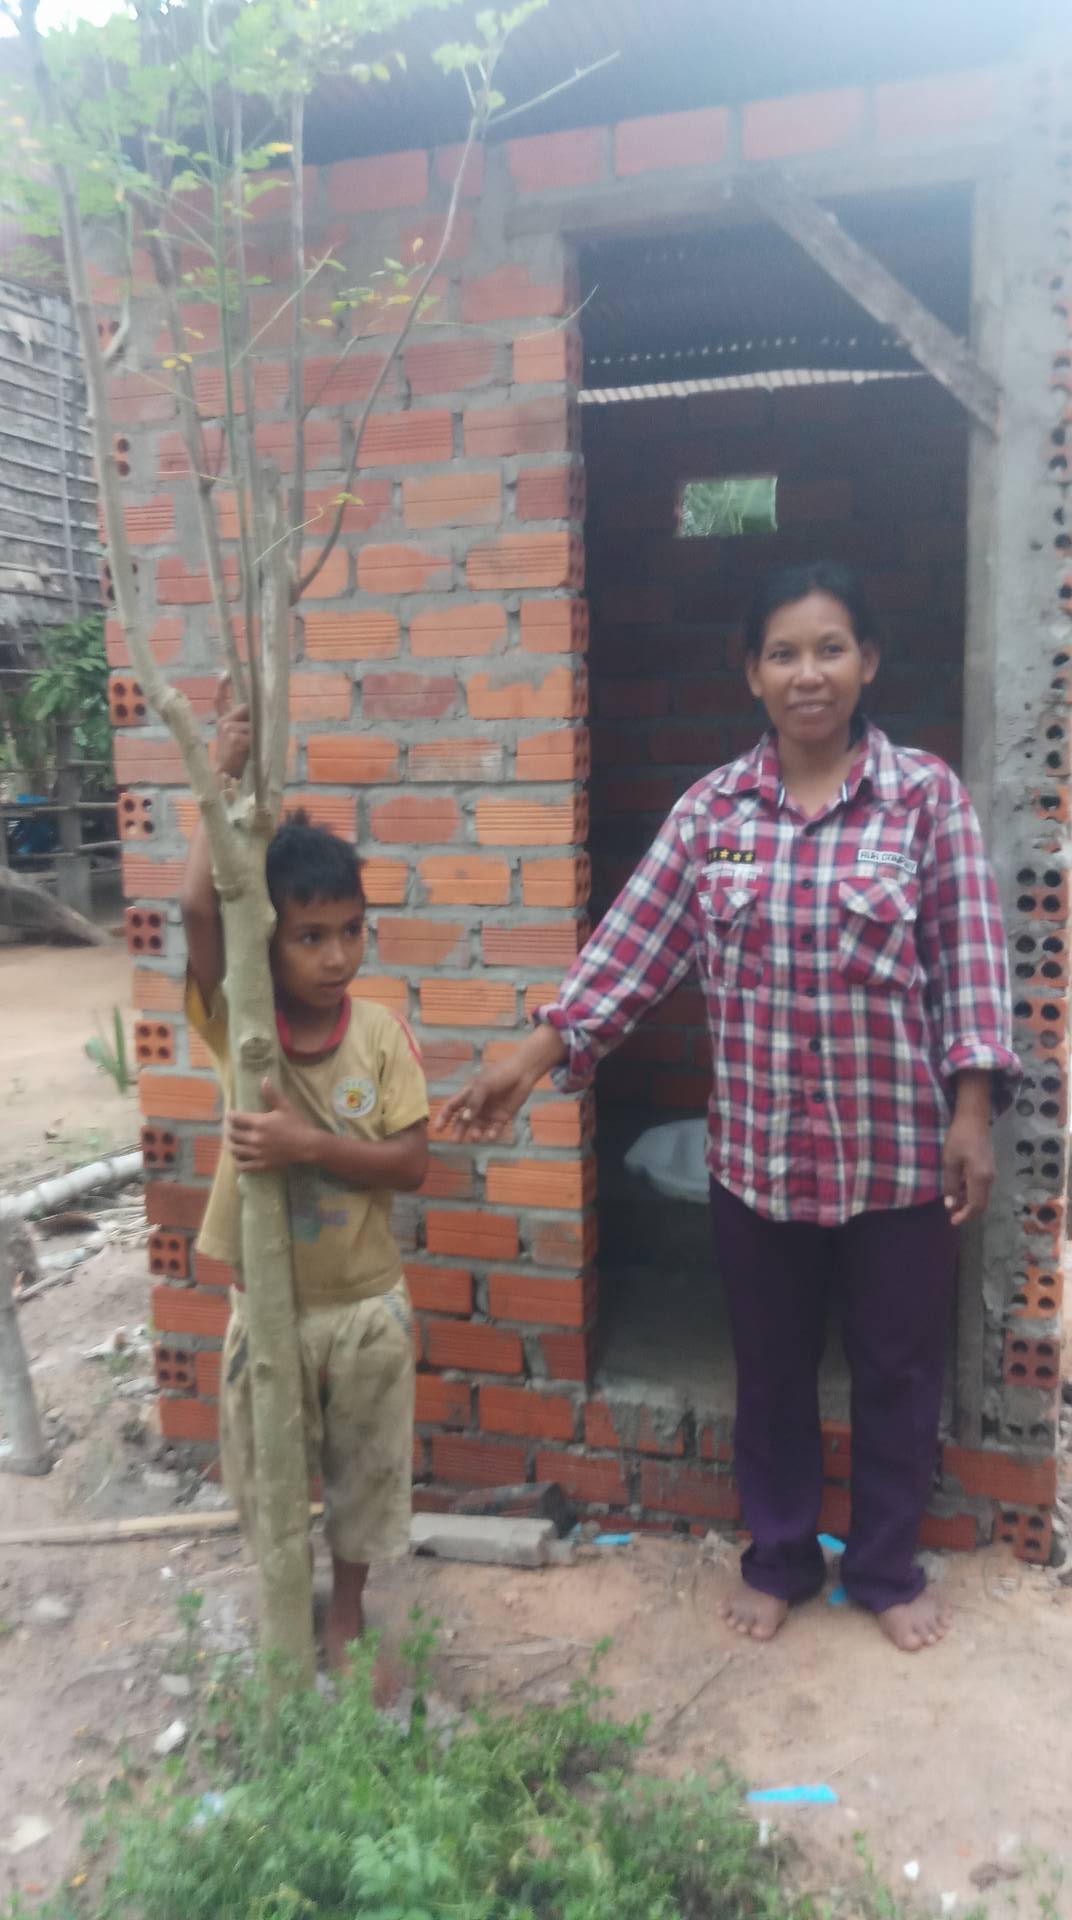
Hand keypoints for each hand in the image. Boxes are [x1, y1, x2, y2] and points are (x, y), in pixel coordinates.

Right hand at [213, 673, 250, 779]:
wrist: (224, 779)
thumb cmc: (236, 763)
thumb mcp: (241, 742)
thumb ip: (247, 728)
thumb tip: (263, 716)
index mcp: (223, 723)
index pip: (220, 701)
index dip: (222, 686)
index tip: (225, 673)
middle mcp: (223, 722)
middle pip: (247, 707)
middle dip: (255, 718)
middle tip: (253, 736)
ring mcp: (226, 727)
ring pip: (253, 722)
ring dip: (257, 735)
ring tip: (249, 751)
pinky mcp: (232, 736)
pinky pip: (253, 733)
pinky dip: (255, 742)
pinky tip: (247, 751)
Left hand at [227, 1079, 313, 1172]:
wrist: (308, 1145)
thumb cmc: (297, 1124)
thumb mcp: (285, 1107)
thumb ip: (272, 1094)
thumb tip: (264, 1079)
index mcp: (259, 1123)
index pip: (236, 1119)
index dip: (230, 1116)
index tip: (230, 1114)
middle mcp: (255, 1138)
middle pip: (232, 1134)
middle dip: (229, 1129)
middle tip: (230, 1127)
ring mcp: (257, 1153)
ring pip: (235, 1149)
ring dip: (231, 1144)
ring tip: (233, 1141)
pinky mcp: (261, 1164)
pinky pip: (242, 1166)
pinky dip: (237, 1162)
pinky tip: (238, 1157)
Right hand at [437, 1054, 537, 1142]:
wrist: (523, 1073)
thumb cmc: (500, 1075)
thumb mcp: (483, 1085)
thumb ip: (474, 1102)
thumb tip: (465, 1118)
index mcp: (468, 1094)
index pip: (452, 1107)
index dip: (443, 1118)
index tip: (438, 1130)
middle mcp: (477, 1106)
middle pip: (463, 1121)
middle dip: (458, 1131)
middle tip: (456, 1141)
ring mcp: (489, 1113)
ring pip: (477, 1128)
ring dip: (475, 1133)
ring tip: (476, 1137)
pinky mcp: (502, 1118)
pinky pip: (494, 1129)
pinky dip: (492, 1134)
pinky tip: (491, 1135)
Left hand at [942, 1110, 994, 1227]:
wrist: (974, 1118)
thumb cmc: (959, 1138)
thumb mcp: (950, 1162)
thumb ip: (951, 1185)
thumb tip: (951, 1205)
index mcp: (980, 1178)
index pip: (976, 1205)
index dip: (965, 1216)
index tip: (953, 1221)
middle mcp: (989, 1178)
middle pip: (981, 1203)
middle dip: (968, 1212)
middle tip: (953, 1216)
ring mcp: (991, 1172)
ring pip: (981, 1195)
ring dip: (969, 1202)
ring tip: (953, 1203)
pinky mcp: (988, 1167)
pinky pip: (981, 1186)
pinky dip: (971, 1192)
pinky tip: (959, 1189)